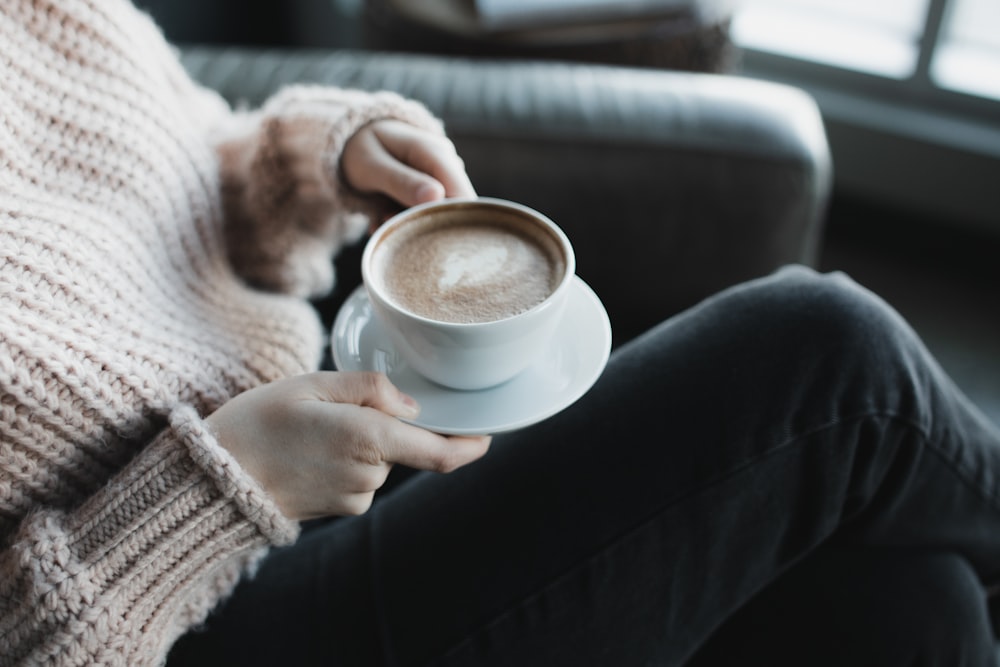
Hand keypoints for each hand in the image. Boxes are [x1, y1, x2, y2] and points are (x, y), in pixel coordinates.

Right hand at [207, 371, 490, 519]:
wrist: (217, 480)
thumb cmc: (259, 423)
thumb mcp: (311, 384)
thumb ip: (369, 388)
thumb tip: (411, 406)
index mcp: (368, 437)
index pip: (439, 453)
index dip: (470, 446)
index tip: (486, 435)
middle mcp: (370, 473)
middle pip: (402, 443)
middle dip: (385, 423)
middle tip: (333, 406)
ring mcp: (356, 496)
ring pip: (380, 459)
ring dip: (361, 441)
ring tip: (311, 429)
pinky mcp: (341, 509)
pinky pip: (361, 476)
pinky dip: (347, 459)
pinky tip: (309, 451)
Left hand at [341, 119, 475, 210]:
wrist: (355, 141)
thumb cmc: (362, 148)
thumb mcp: (372, 165)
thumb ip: (401, 181)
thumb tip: (436, 196)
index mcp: (437, 153)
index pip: (462, 195)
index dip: (444, 218)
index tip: (411, 227)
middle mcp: (448, 165)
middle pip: (453, 208)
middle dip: (424, 223)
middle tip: (388, 221)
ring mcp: (443, 179)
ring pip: (439, 215)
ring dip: (410, 223)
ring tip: (380, 217)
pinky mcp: (435, 192)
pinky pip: (428, 215)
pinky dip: (405, 221)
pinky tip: (382, 217)